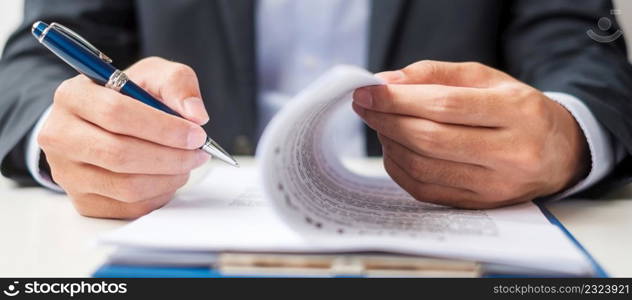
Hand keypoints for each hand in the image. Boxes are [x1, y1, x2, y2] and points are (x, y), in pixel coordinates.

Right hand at [39, 57, 210, 218]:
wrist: (104, 124)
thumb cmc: (129, 97)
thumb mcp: (154, 75)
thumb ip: (177, 84)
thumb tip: (196, 114)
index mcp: (72, 96)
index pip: (115, 113)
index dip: (163, 128)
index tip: (196, 134)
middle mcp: (59, 135)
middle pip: (119, 154)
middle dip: (171, 157)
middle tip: (199, 153)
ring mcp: (67, 173)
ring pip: (126, 186)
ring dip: (168, 178)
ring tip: (188, 164)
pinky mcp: (83, 201)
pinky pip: (129, 208)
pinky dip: (159, 194)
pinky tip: (170, 177)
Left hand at [352, 61, 589, 208]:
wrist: (560, 152)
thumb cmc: (517, 109)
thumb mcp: (486, 79)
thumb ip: (436, 75)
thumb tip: (387, 82)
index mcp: (517, 112)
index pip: (445, 105)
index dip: (398, 99)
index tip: (367, 92)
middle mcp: (511, 153)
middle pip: (430, 139)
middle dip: (387, 120)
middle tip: (366, 107)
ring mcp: (497, 185)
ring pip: (424, 167)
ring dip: (390, 144)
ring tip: (381, 124)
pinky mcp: (481, 205)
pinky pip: (426, 190)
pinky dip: (400, 168)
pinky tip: (394, 149)